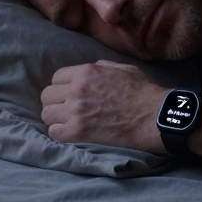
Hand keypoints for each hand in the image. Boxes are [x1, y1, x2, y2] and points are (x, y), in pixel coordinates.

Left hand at [41, 61, 167, 152]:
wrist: (154, 116)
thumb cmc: (144, 92)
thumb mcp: (123, 69)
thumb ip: (102, 67)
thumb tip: (92, 69)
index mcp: (86, 72)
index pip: (56, 77)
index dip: (62, 86)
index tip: (69, 94)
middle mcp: (76, 90)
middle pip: (47, 96)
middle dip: (56, 102)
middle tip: (67, 109)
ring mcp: (75, 111)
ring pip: (46, 114)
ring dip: (56, 118)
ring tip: (68, 122)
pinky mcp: (78, 132)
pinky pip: (54, 132)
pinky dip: (60, 133)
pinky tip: (71, 133)